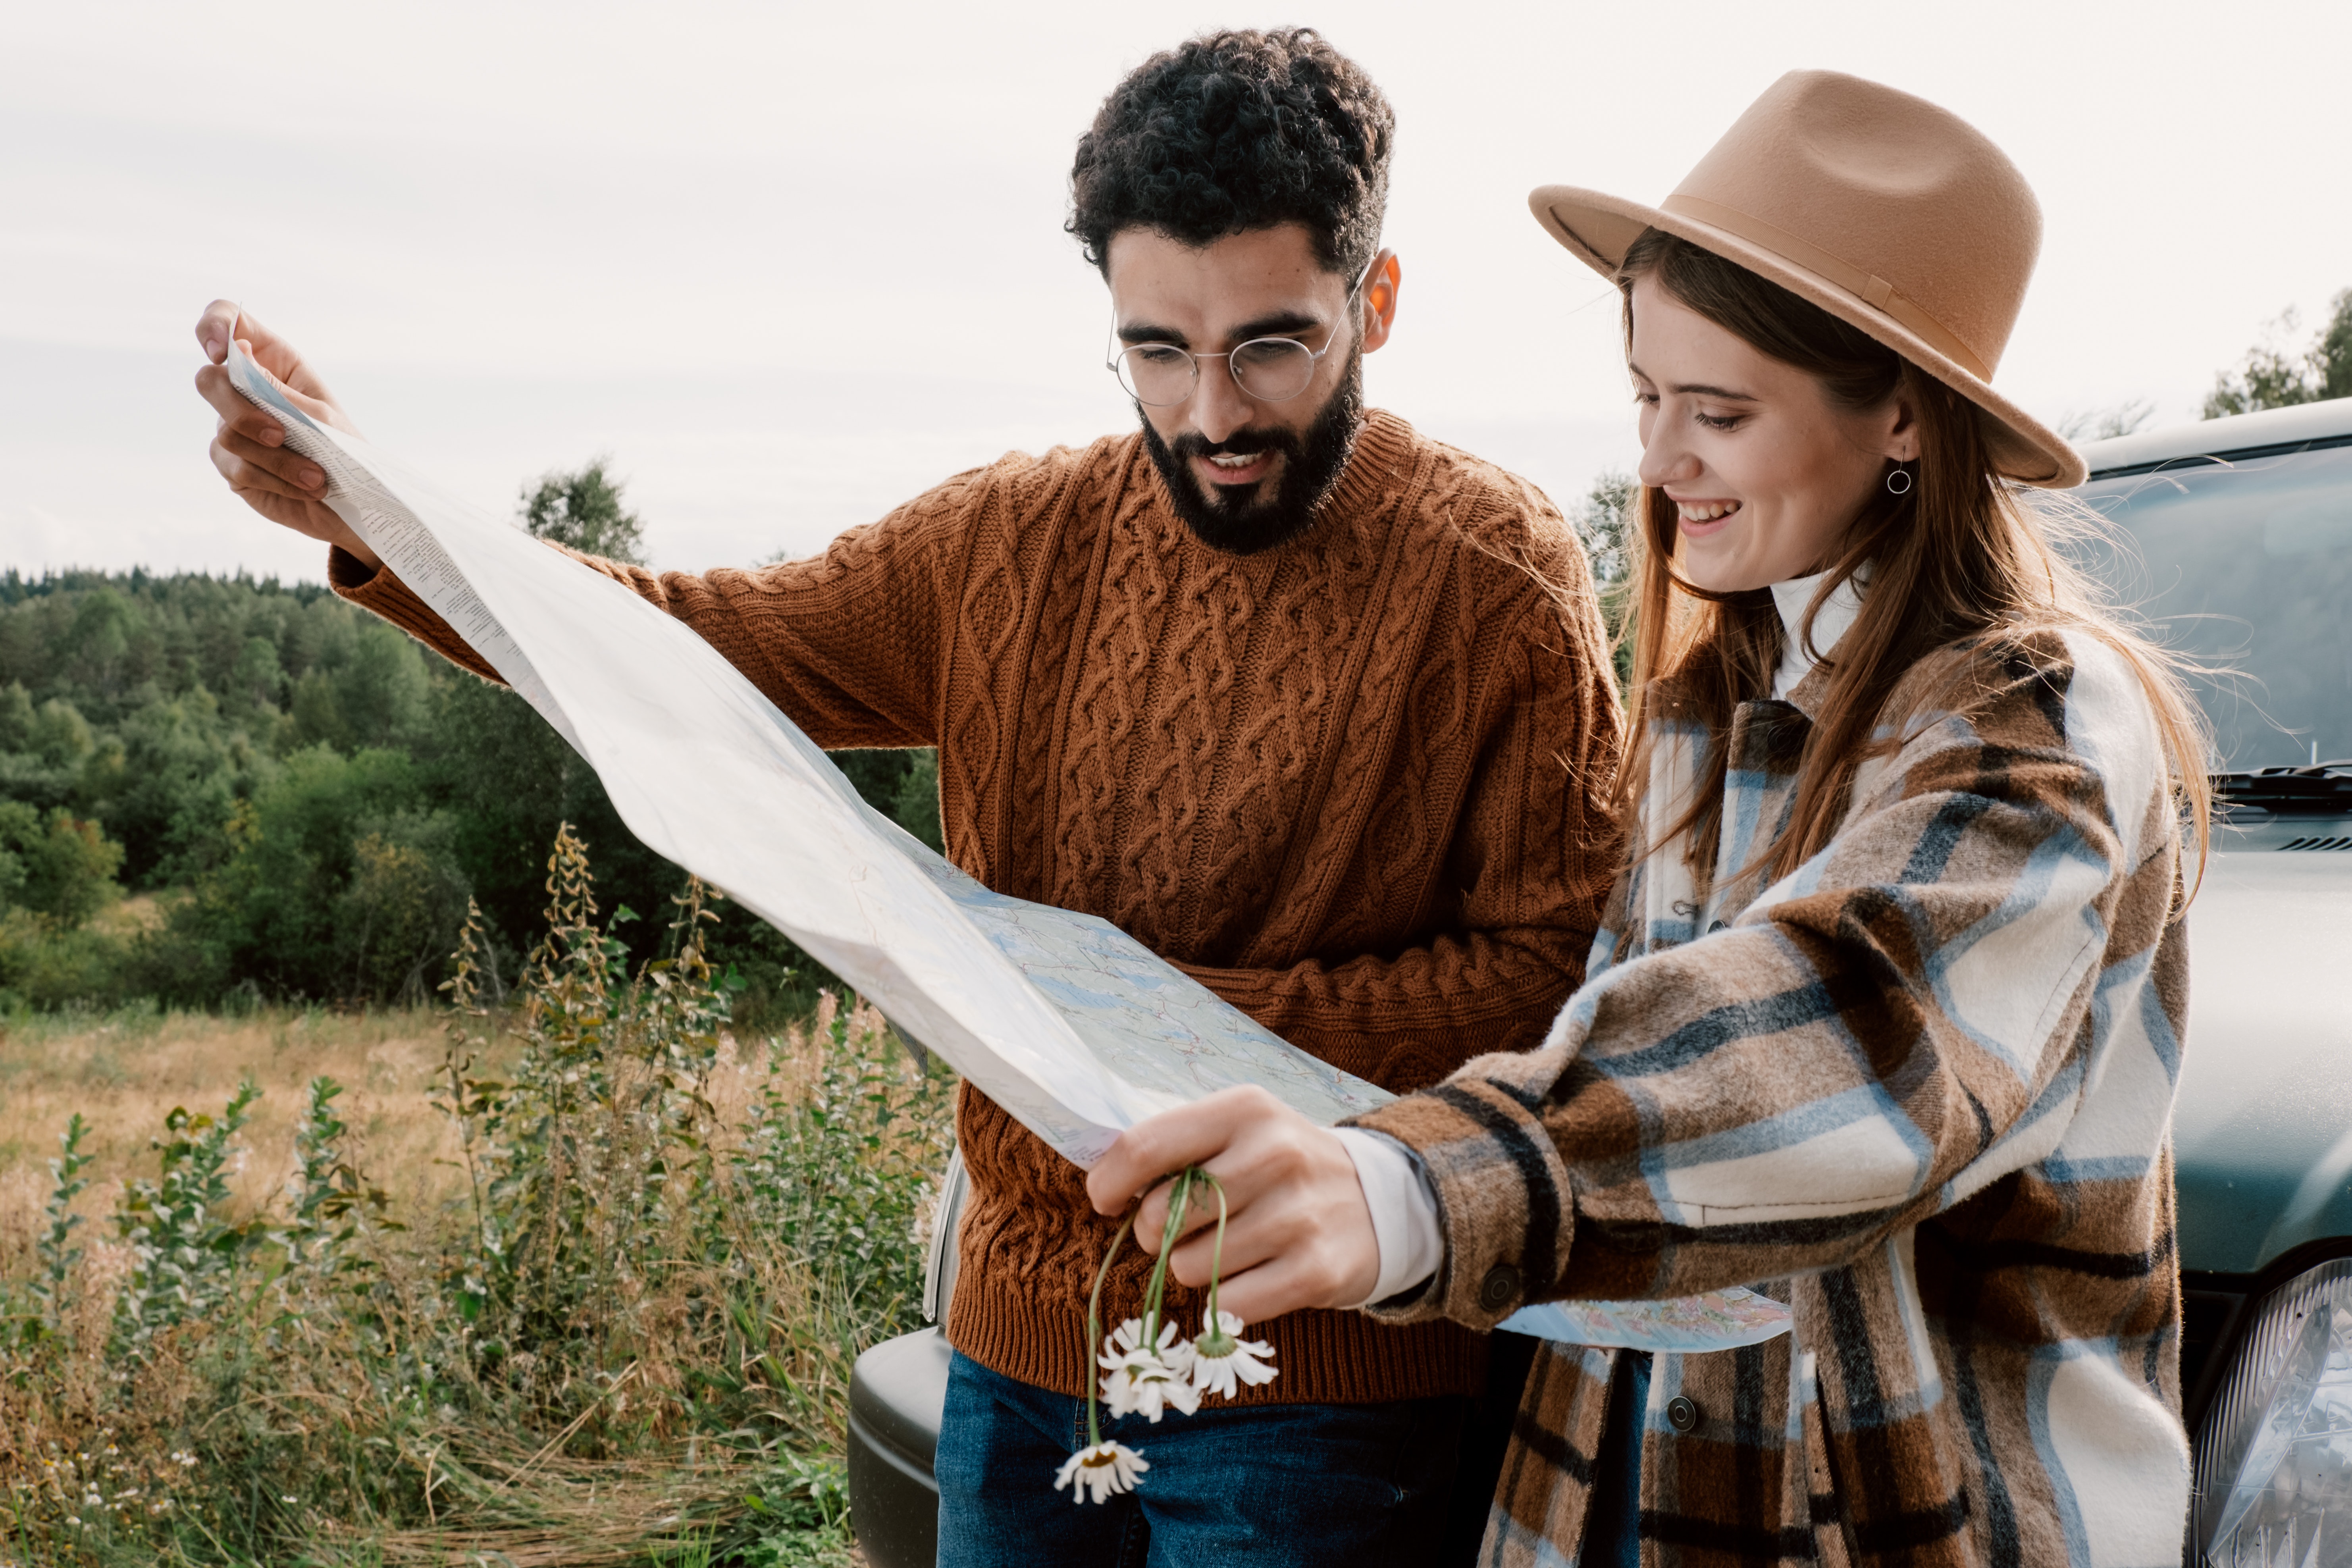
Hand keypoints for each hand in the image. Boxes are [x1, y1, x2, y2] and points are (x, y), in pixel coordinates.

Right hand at [192, 300, 379, 568]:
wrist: (355, 499)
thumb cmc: (343, 447)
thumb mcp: (319, 414)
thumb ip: (276, 388)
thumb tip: (236, 350)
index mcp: (270, 361)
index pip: (227, 321)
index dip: (213, 326)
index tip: (219, 354)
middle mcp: (244, 389)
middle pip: (209, 380)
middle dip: (241, 411)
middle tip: (280, 435)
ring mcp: (232, 426)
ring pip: (227, 431)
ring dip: (276, 458)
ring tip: (316, 476)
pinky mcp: (232, 464)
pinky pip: (237, 466)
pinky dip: (276, 478)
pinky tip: (305, 487)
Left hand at [1086, 1086, 1379, 1323]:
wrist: (1378, 1201)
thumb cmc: (1280, 1166)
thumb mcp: (1237, 1129)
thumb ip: (1174, 1145)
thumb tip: (1102, 1177)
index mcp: (1245, 1109)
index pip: (1143, 1147)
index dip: (1108, 1182)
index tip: (1108, 1200)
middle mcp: (1275, 1154)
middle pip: (1160, 1216)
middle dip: (1153, 1232)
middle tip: (1181, 1227)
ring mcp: (1299, 1215)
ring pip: (1189, 1267)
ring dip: (1194, 1266)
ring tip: (1228, 1247)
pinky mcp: (1317, 1271)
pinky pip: (1228, 1304)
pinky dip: (1227, 1299)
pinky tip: (1254, 1273)